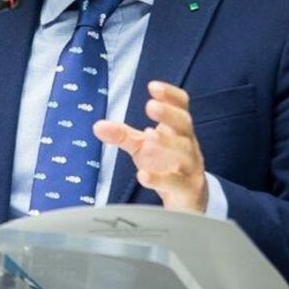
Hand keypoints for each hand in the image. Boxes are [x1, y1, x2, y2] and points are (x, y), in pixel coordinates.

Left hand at [93, 81, 206, 212]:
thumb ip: (122, 135)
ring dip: (167, 143)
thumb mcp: (141, 148)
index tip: (153, 87)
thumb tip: (97, 126)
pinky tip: (143, 175)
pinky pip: (177, 184)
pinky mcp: (188, 191)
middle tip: (150, 106)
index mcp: (179, 131)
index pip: (181, 107)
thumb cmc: (166, 166)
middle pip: (185, 125)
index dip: (170, 96)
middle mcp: (188, 146)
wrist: (189, 201)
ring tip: (149, 136)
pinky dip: (160, 179)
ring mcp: (191, 169)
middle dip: (169, 114)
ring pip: (185, 153)